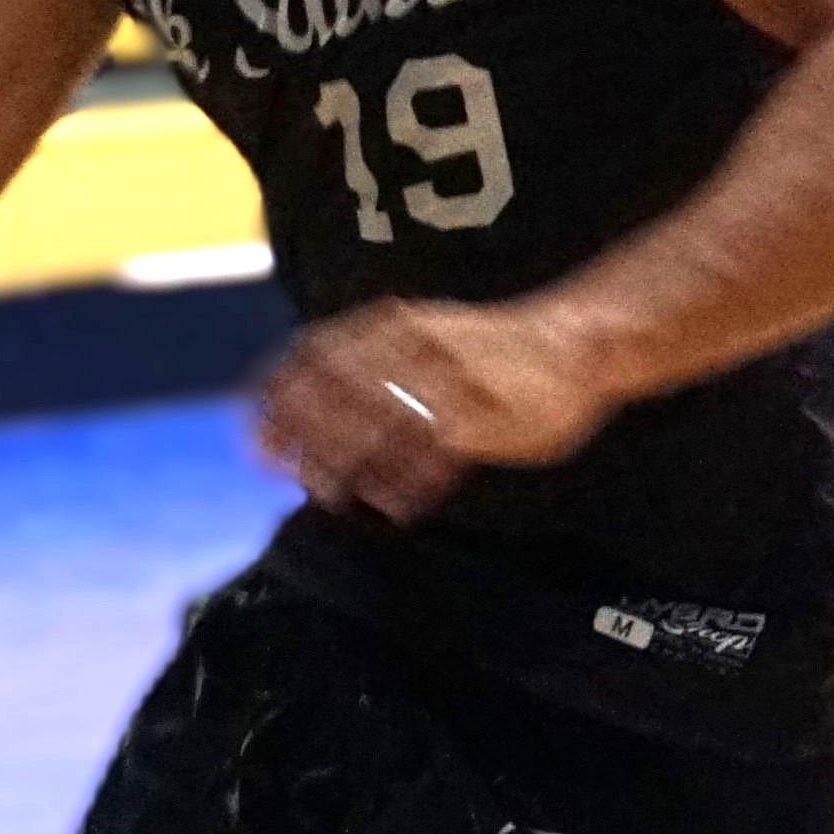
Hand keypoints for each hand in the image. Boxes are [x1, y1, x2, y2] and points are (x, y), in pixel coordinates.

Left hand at [251, 298, 629, 522]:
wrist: (576, 340)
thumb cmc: (488, 350)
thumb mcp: (421, 336)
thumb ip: (371, 363)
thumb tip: (311, 410)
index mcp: (391, 325)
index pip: (313, 357)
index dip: (279, 401)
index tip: (257, 443)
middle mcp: (412, 346)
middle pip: (337, 394)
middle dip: (306, 440)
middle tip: (289, 478)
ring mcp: (447, 380)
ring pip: (377, 425)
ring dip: (347, 465)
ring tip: (333, 497)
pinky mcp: (482, 416)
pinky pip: (430, 454)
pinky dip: (405, 484)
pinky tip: (392, 508)